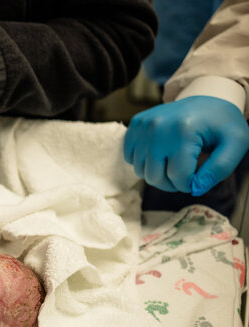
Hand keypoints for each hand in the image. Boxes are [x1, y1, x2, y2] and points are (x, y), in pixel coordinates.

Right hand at [123, 96, 248, 194]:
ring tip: (173, 163)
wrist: (209, 98)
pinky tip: (160, 154)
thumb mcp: (237, 143)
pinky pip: (130, 158)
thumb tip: (196, 188)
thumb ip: (220, 169)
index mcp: (183, 132)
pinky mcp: (135, 124)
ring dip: (157, 174)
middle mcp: (157, 127)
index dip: (190, 184)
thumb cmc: (223, 124)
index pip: (179, 177)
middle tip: (186, 174)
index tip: (199, 176)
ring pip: (140, 172)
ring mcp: (143, 125)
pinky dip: (144, 162)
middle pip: (154, 177)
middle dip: (172, 183)